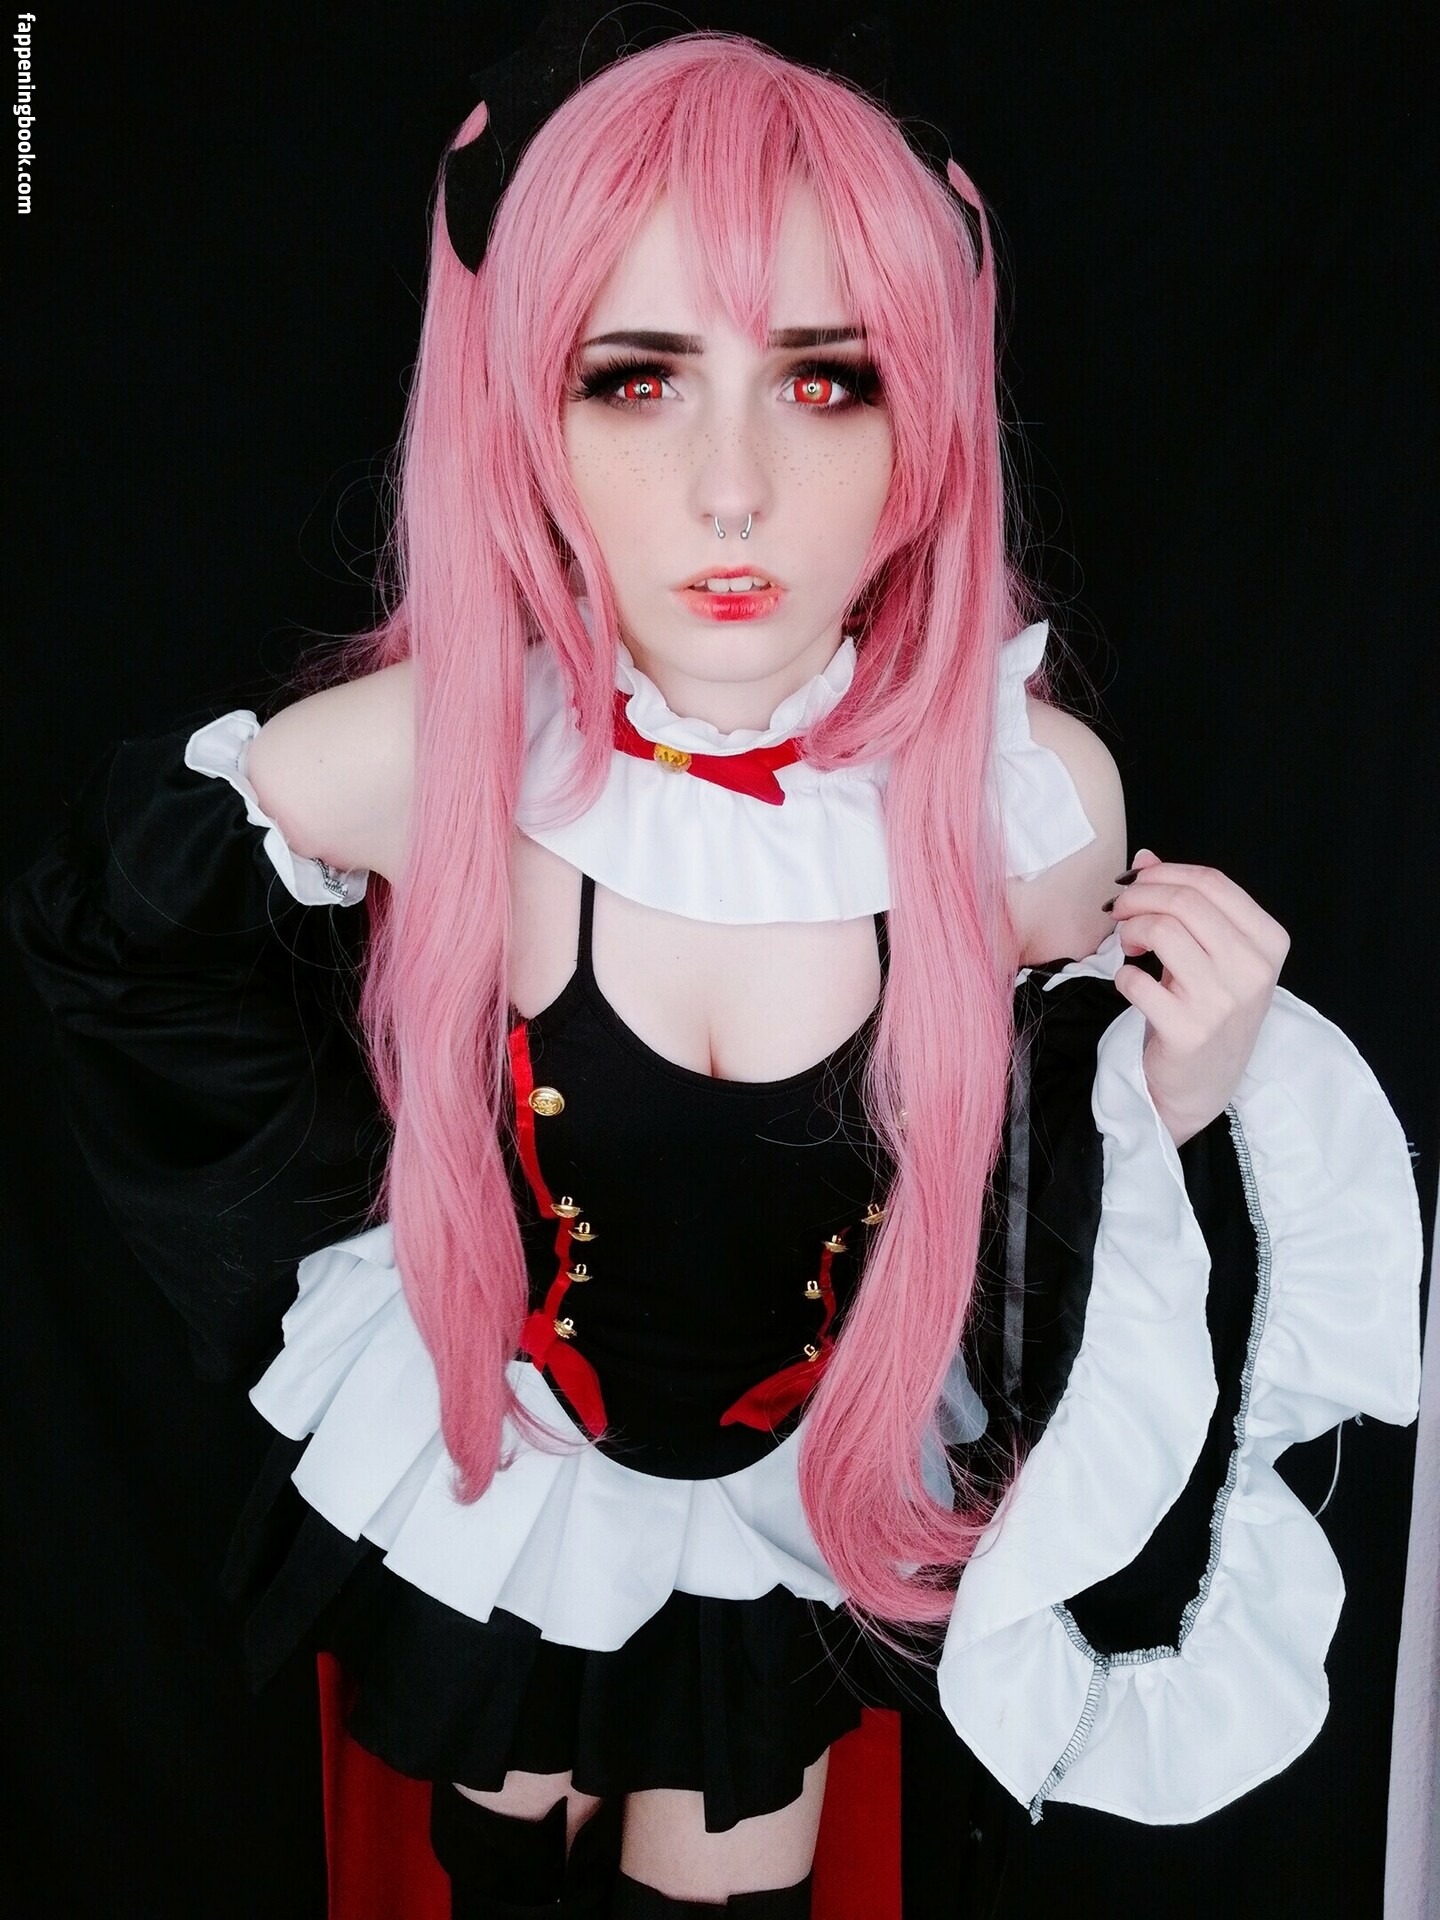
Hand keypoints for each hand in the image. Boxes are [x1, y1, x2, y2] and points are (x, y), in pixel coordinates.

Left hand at [1106, 849, 1289, 1147]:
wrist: (1203, 1084)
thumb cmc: (1207, 1011)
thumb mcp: (1209, 953)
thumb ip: (1183, 903)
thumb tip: (1144, 859)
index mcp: (1268, 941)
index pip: (1211, 883)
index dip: (1163, 874)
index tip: (1136, 884)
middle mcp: (1253, 969)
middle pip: (1184, 902)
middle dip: (1138, 897)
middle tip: (1119, 911)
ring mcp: (1224, 1001)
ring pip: (1161, 932)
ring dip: (1130, 931)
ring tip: (1128, 946)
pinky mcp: (1189, 1030)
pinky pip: (1136, 979)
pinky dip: (1122, 976)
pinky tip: (1133, 986)